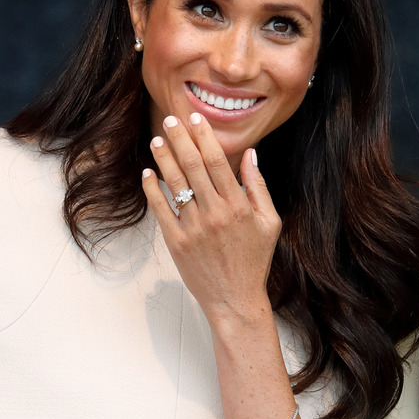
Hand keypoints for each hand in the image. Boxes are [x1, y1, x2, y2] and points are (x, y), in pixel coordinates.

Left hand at [142, 112, 280, 324]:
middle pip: (194, 168)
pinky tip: (148, 174)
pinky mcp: (177, 243)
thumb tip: (250, 154)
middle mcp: (215, 214)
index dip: (205, 138)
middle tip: (170, 119)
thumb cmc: (255, 259)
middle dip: (180, 141)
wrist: (235, 299)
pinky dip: (153, 190)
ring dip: (164, 160)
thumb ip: (259, 187)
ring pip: (176, 186)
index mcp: (239, 207)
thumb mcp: (269, 222)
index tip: (195, 119)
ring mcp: (194, 229)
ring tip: (156, 140)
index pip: (218, 162)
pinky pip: (162, 211)